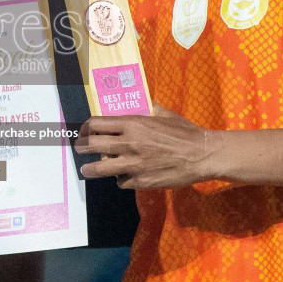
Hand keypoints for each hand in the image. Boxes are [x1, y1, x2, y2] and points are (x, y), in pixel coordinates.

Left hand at [75, 107, 209, 189]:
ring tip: (86, 170)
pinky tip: (123, 176)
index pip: (97, 123)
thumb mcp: (164, 114)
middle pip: (92, 146)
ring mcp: (133, 164)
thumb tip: (140, 100)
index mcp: (133, 123)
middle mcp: (129, 143)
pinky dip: (120, 179)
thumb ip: (148, 107)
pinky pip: (120, 181)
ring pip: (100, 169)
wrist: (202, 155)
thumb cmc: (184, 132)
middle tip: (80, 149)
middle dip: (82, 147)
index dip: (86, 127)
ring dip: (90, 169)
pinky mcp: (141, 181)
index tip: (84, 131)